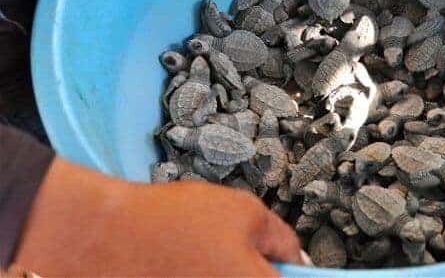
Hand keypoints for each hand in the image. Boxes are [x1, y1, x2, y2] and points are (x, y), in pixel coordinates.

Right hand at [14, 158, 301, 276]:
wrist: (105, 239)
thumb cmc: (176, 222)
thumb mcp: (246, 212)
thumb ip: (282, 239)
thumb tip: (299, 260)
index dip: (296, 274)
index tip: (290, 265)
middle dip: (262, 272)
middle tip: (255, 258)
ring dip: (236, 273)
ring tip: (213, 258)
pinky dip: (209, 275)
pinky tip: (194, 266)